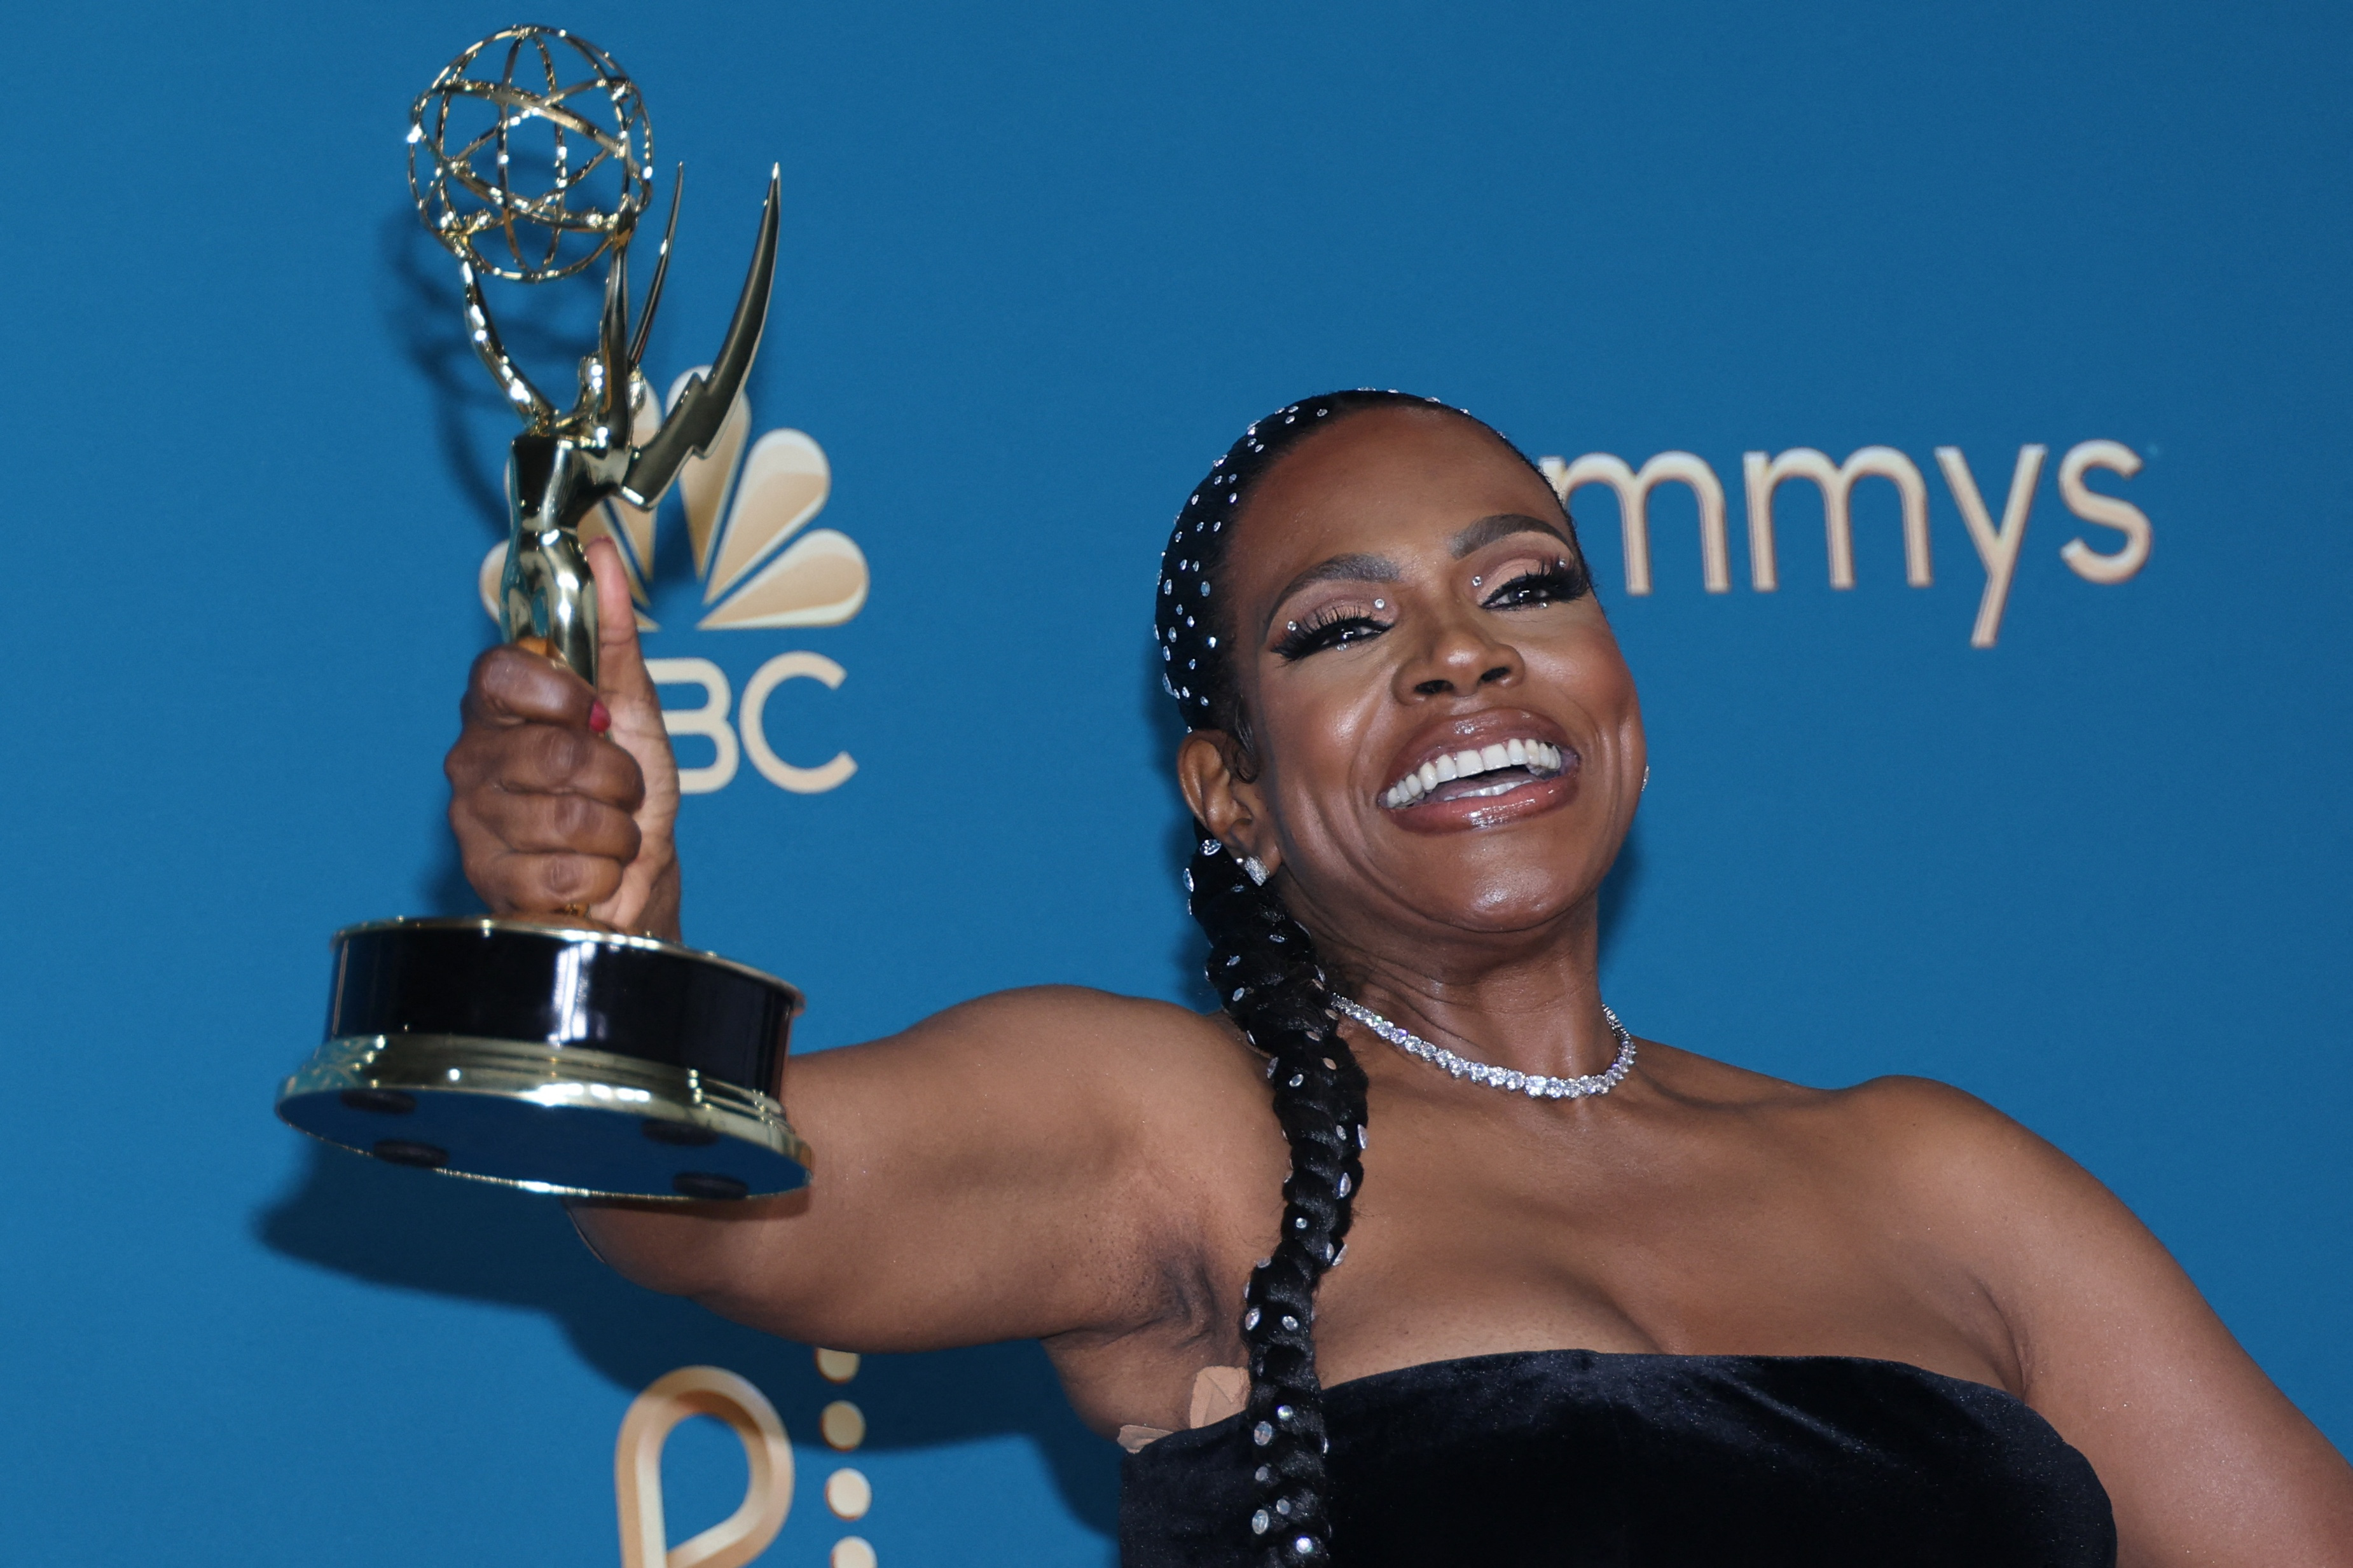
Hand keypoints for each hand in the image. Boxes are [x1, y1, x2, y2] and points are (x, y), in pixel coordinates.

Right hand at [446, 536, 681, 937]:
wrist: (641, 882)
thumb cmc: (632, 794)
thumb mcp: (634, 708)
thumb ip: (614, 635)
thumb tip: (601, 555)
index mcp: (500, 710)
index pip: (500, 673)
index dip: (559, 695)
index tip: (593, 713)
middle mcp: (474, 761)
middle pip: (554, 753)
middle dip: (616, 777)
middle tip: (618, 788)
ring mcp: (475, 823)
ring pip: (567, 816)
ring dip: (616, 830)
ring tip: (608, 831)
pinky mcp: (489, 880)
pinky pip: (567, 870)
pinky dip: (603, 875)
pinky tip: (591, 872)